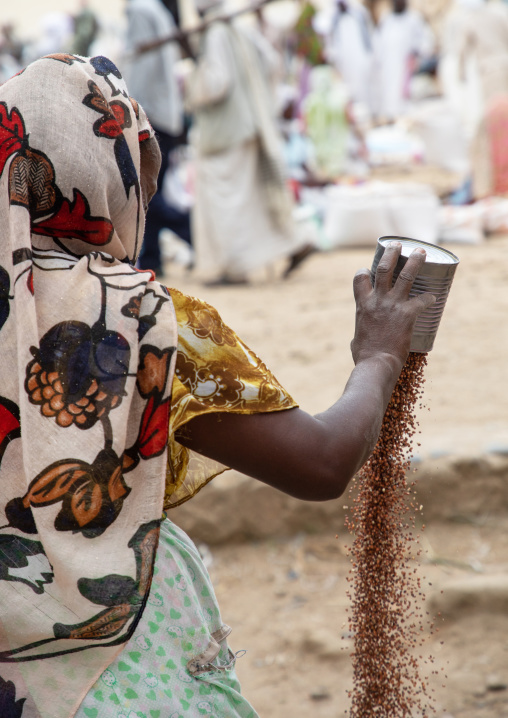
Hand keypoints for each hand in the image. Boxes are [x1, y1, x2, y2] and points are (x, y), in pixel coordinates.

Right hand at [350, 241, 435, 365]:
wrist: (376, 364)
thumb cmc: (364, 357)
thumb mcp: (356, 340)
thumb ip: (359, 334)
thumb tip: (357, 342)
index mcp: (362, 304)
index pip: (360, 278)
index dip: (365, 271)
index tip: (370, 269)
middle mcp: (377, 299)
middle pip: (384, 267)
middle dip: (392, 252)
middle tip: (398, 244)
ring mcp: (392, 305)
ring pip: (405, 275)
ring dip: (415, 261)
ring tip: (421, 252)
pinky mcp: (407, 314)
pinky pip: (422, 300)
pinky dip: (429, 298)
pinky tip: (435, 296)